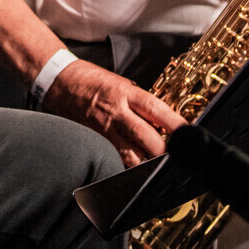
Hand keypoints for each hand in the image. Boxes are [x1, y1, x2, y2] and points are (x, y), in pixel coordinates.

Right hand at [42, 60, 184, 166]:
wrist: (59, 82)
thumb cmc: (92, 80)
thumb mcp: (121, 83)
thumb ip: (141, 103)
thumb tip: (164, 121)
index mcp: (125, 93)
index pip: (155, 109)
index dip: (174, 124)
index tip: (188, 135)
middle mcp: (116, 112)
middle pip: (146, 137)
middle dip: (163, 151)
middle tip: (176, 157)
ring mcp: (103, 130)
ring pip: (130, 155)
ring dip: (146, 162)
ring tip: (157, 165)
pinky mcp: (93, 142)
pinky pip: (114, 160)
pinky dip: (126, 166)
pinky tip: (134, 168)